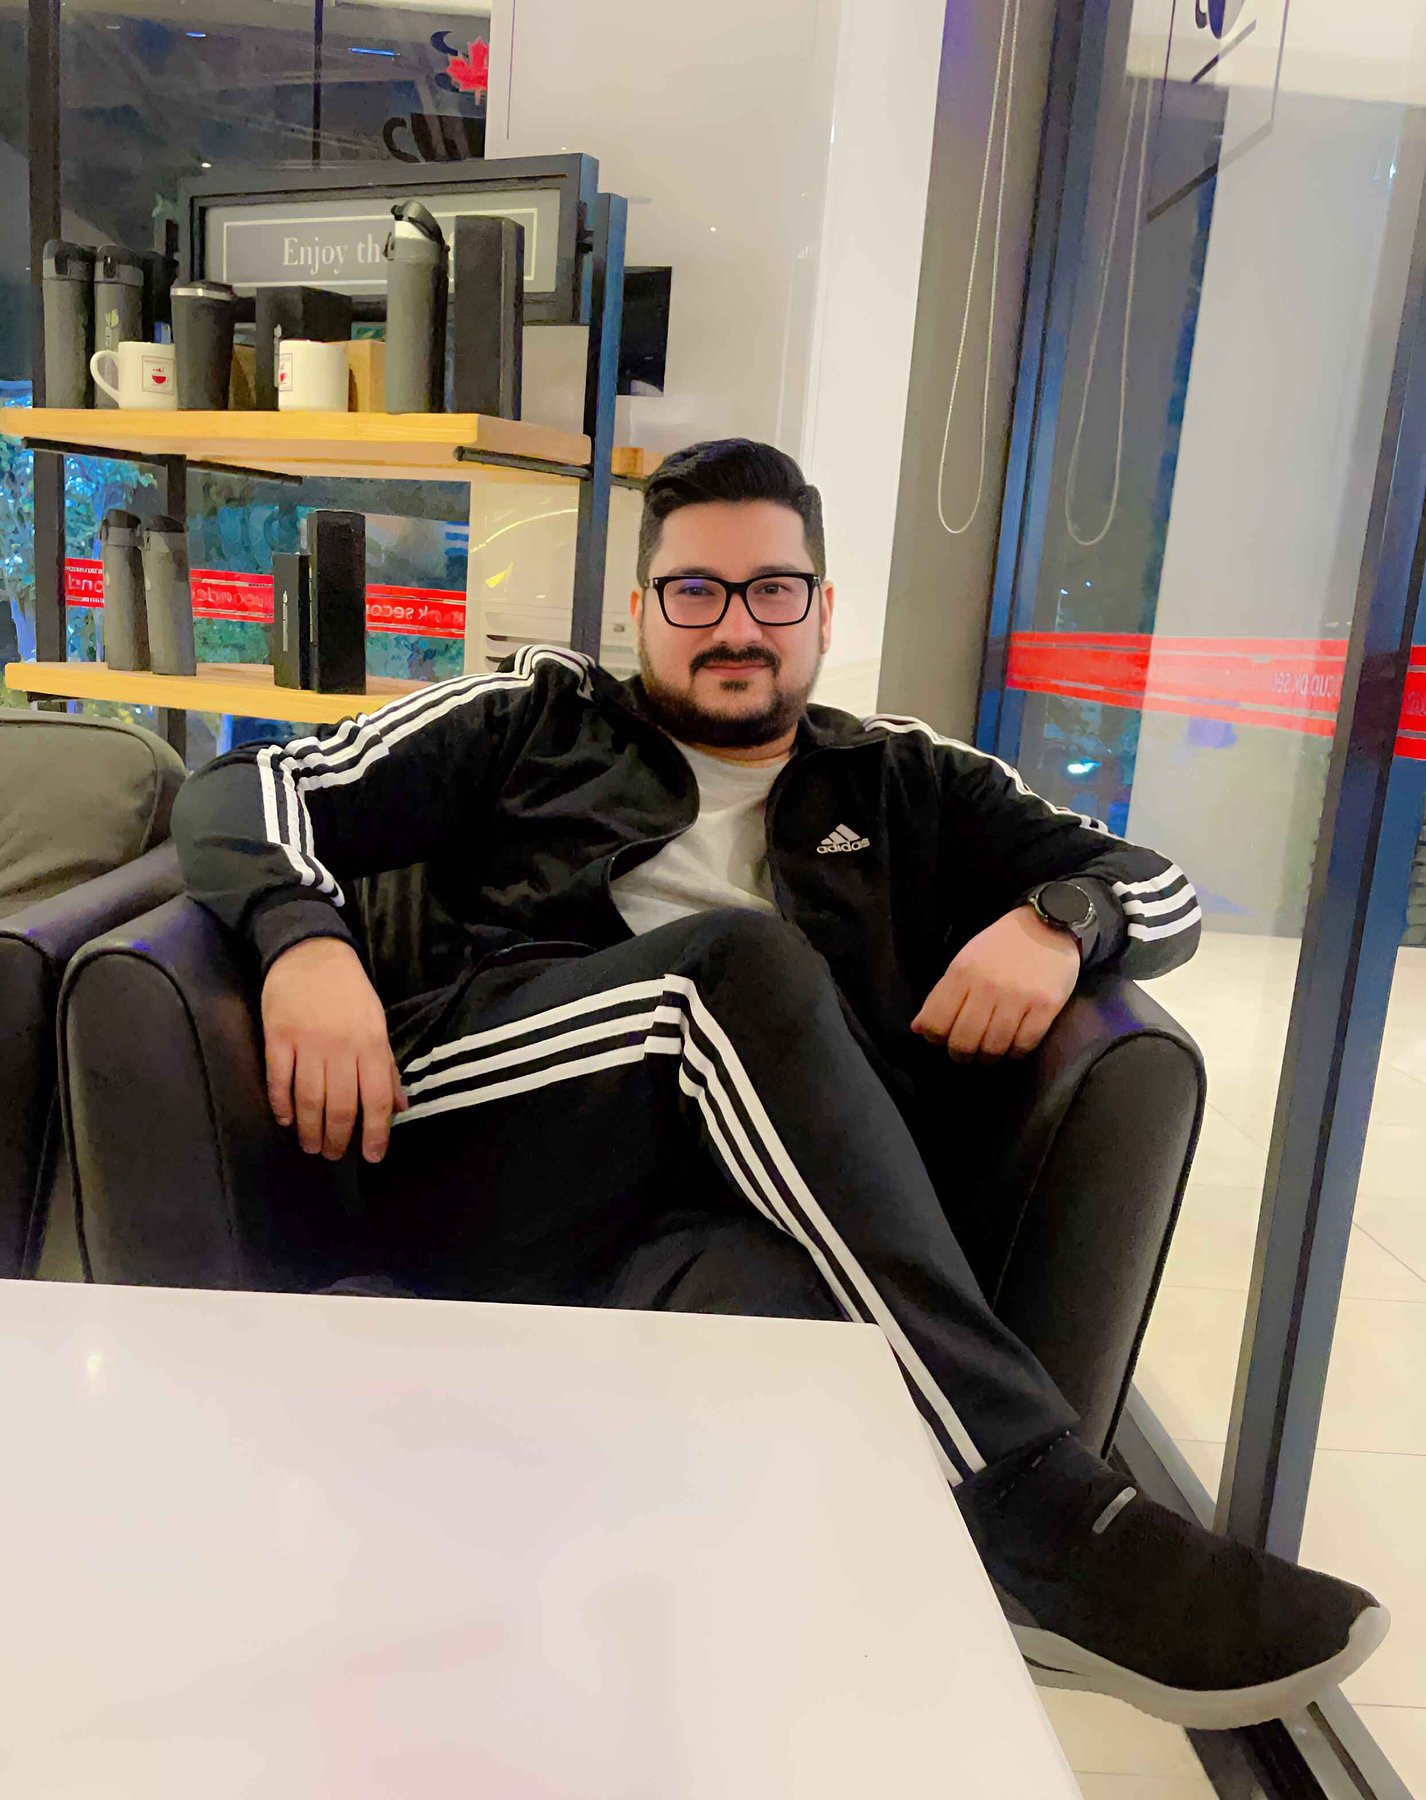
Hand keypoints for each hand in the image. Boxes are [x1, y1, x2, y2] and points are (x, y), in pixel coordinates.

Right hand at [261, 937, 407, 1161]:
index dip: (375, 1133)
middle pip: (340, 1105)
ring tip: (310, 1146)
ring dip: (310, 1129)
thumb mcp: (378, 1024)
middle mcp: (341, 1048)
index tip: (371, 1156)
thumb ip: (387, 1067)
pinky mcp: (278, 1037)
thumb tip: (400, 1107)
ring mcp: (308, 1043)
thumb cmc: (350, 992)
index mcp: (371, 1045)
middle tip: (332, 1155)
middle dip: (338, 1138)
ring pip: (310, 1099)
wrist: (311, 952)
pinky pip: (279, 1080)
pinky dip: (282, 1105)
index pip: (376, 1099)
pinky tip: (286, 1120)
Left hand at [911, 905, 1079, 1062]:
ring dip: (988, 1056)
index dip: (935, 1038)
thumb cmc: (1001, 945)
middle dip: (960, 1054)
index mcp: (962, 973)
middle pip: (964, 1040)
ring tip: (989, 1051)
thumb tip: (919, 1028)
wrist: (1048, 924)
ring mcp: (1018, 997)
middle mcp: (987, 986)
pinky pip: (1024, 1044)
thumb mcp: (965, 960)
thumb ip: (942, 994)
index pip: (936, 1021)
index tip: (942, 1038)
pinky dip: (1016, 1051)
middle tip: (965, 1053)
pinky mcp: (1045, 1006)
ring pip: (993, 1047)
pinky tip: (1014, 1044)